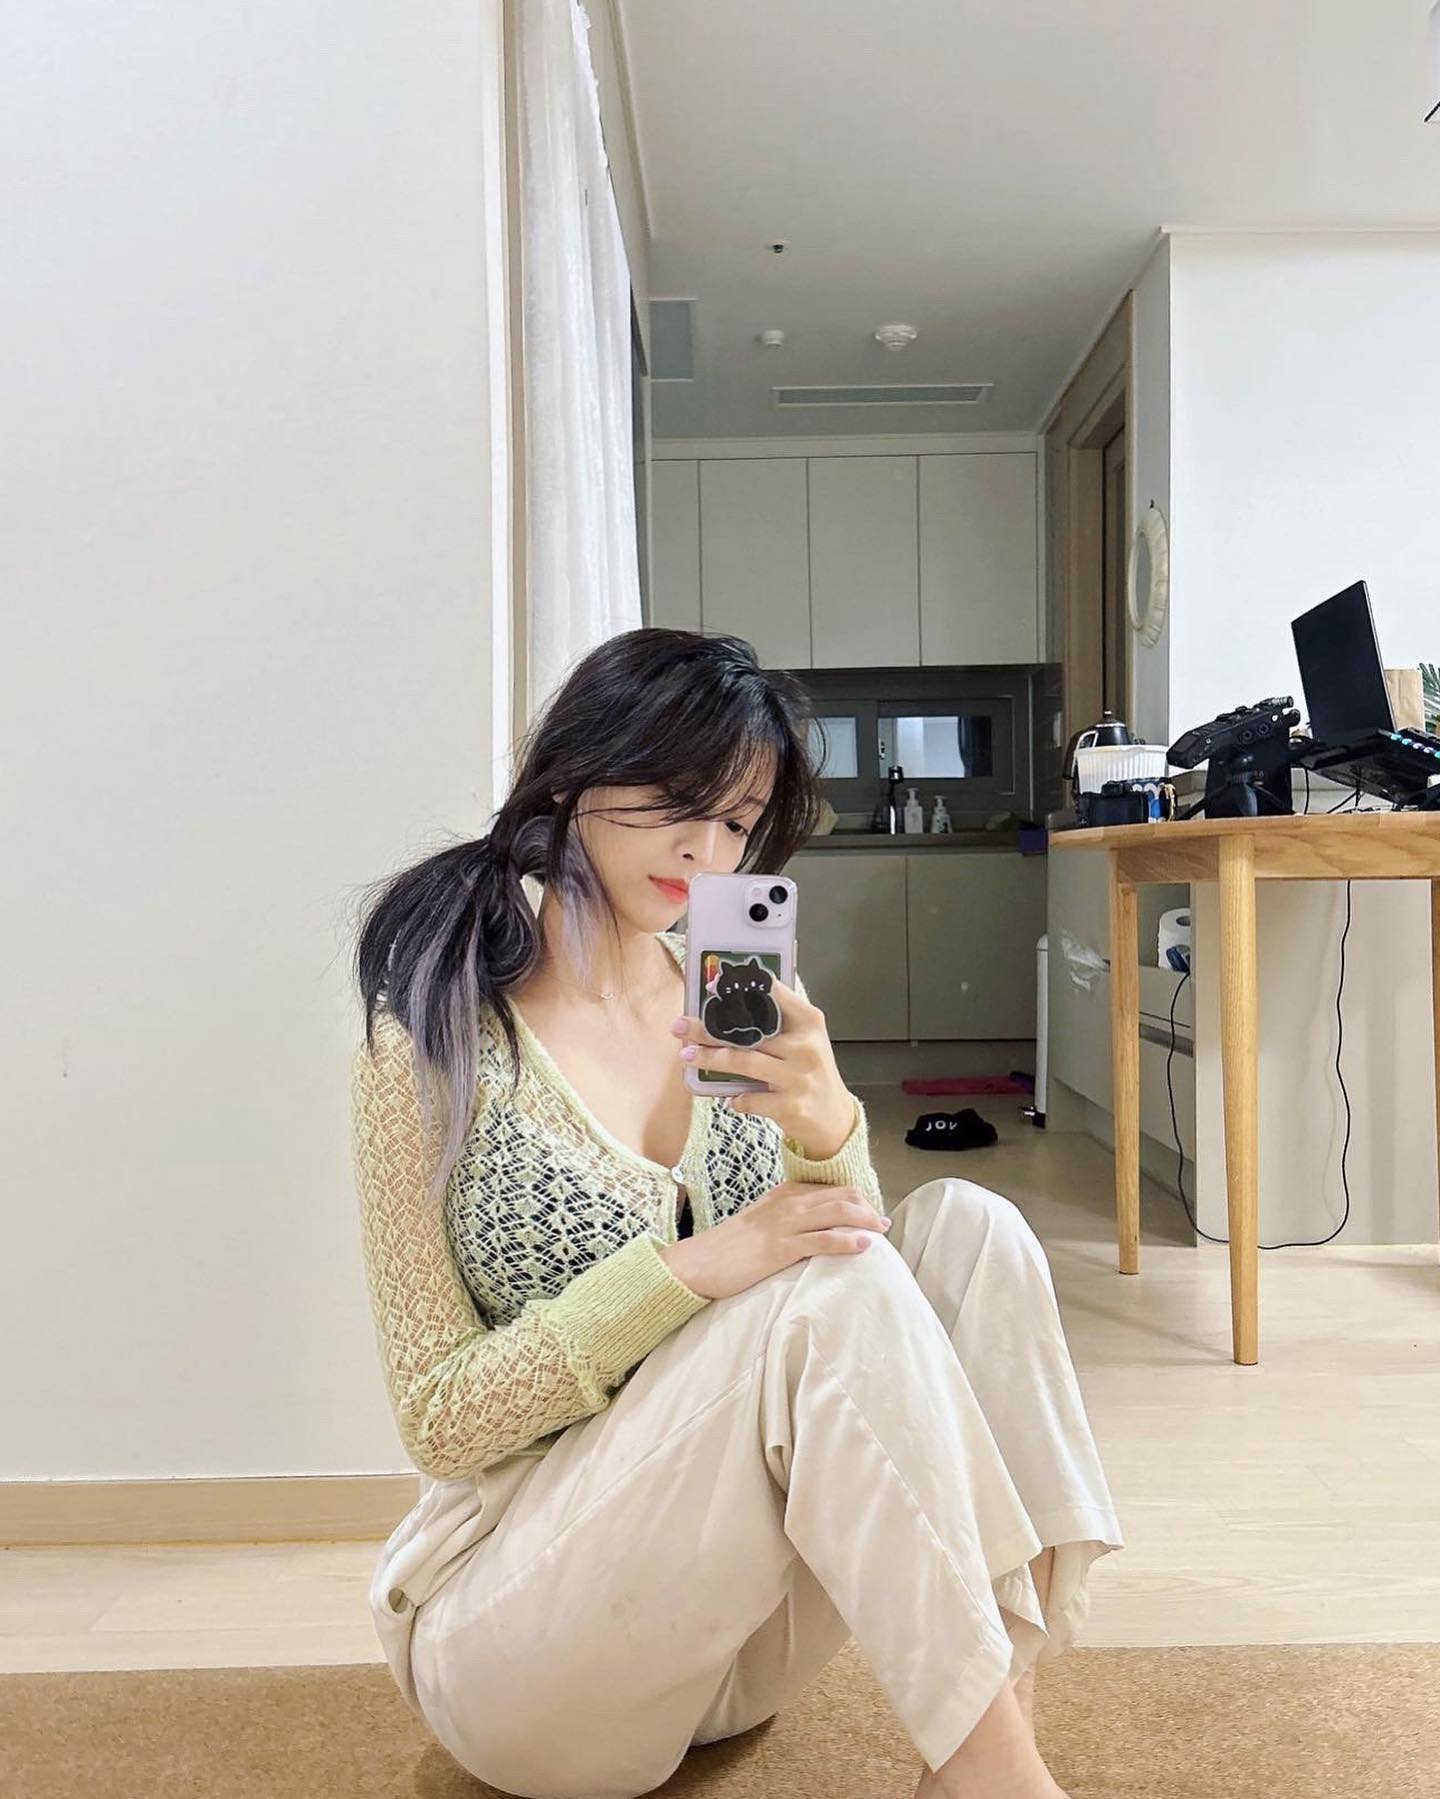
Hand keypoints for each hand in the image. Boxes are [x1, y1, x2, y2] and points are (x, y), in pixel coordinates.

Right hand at [658, 1179, 890, 1301]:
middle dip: (866, 1207)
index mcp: (783, 1194)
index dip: (856, 1198)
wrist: (697, 1262)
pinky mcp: (780, 1248)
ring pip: (836, 1213)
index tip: (870, 1212)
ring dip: (865, 1220)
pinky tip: (864, 1246)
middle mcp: (787, 1203)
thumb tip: (812, 1227)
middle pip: (839, 1196)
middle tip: (882, 1222)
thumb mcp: (760, 1222)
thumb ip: (786, 1218)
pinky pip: (822, 1241)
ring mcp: (784, 1224)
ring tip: (881, 1230)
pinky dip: (847, 1242)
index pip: (830, 1188)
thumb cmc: (728, 1248)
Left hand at [670, 977, 857, 1159]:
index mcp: (809, 1023)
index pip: (773, 994)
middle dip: (708, 1029)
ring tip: (687, 1055)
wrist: (835, 1119)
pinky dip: (734, 1098)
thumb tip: (729, 1004)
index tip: (711, 984)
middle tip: (680, 1026)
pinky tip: (731, 1098)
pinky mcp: (789, 1107)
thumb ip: (778, 1021)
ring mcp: (798, 1078)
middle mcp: (805, 1047)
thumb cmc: (811, 1072)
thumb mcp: (806, 1039)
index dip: (739, 987)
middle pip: (748, 1032)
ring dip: (710, 1058)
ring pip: (742, 1063)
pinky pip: (748, 1099)